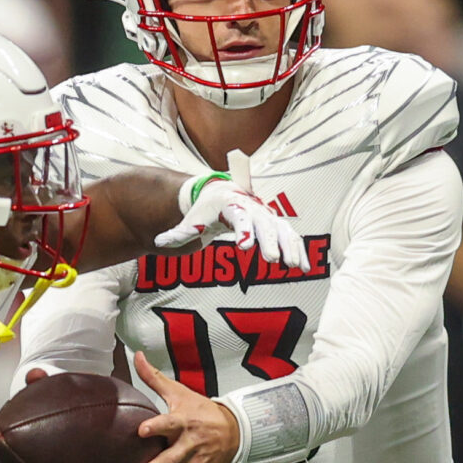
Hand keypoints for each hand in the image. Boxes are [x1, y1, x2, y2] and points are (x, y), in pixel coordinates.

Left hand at [125, 353, 239, 462]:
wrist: (234, 432)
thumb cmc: (201, 411)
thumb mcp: (179, 392)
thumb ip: (154, 378)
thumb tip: (137, 355)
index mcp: (185, 421)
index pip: (170, 424)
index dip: (157, 427)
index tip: (141, 430)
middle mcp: (190, 445)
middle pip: (170, 461)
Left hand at [155, 151, 310, 271]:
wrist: (221, 195)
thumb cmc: (205, 211)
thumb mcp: (191, 221)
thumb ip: (177, 233)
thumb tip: (158, 241)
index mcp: (231, 204)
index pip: (239, 217)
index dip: (244, 232)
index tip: (245, 247)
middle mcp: (253, 208)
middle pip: (265, 224)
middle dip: (270, 242)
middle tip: (274, 261)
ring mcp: (266, 215)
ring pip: (282, 230)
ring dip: (290, 247)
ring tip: (294, 267)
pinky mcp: (275, 225)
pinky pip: (290, 236)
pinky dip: (298, 249)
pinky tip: (304, 267)